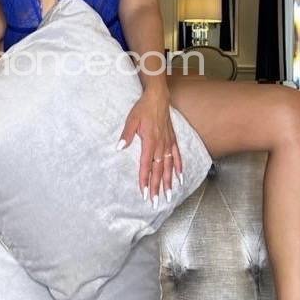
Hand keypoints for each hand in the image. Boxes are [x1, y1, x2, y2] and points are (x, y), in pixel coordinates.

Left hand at [116, 89, 183, 206]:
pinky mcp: (173, 139)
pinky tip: (180, 178)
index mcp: (150, 142)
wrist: (157, 97)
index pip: (146, 166)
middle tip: (155, 202)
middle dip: (156, 187)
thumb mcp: (131, 120)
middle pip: (158, 170)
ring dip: (168, 181)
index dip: (145, 180)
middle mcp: (161, 145)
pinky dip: (179, 167)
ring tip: (168, 195)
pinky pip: (177, 156)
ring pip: (169, 166)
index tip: (144, 193)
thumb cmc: (142, 109)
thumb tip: (119, 148)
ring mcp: (168, 143)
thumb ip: (126, 135)